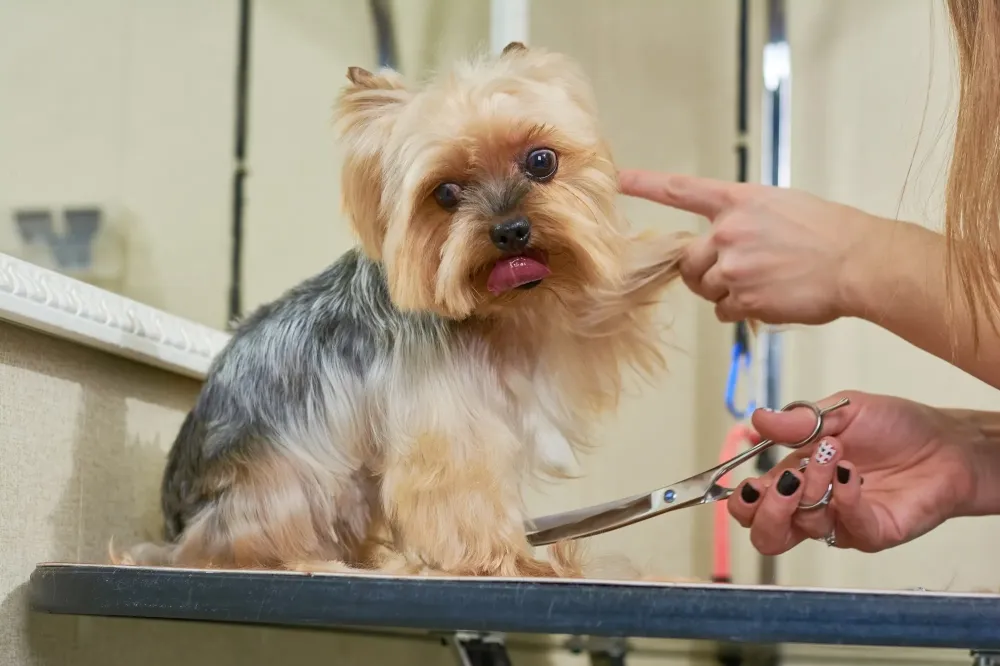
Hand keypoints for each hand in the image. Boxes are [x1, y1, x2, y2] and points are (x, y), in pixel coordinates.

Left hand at [619, 170, 900, 324]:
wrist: (858, 261)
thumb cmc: (828, 233)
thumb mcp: (781, 208)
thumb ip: (743, 221)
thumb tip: (721, 244)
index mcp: (738, 200)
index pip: (681, 190)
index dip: (645, 184)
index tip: (617, 179)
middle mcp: (728, 231)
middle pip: (688, 260)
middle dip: (703, 271)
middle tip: (737, 272)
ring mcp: (734, 266)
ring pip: (705, 289)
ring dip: (725, 292)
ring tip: (764, 282)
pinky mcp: (744, 298)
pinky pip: (724, 311)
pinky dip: (742, 310)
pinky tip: (772, 298)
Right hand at [728, 391, 981, 554]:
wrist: (946, 442)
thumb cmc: (895, 427)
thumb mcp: (841, 410)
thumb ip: (798, 420)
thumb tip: (757, 419)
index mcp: (795, 478)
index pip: (752, 505)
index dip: (742, 501)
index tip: (746, 480)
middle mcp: (813, 506)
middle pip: (765, 535)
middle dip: (765, 510)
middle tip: (784, 480)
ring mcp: (841, 523)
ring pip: (802, 528)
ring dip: (812, 486)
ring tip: (834, 455)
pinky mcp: (872, 533)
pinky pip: (847, 526)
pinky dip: (844, 497)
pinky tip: (852, 473)